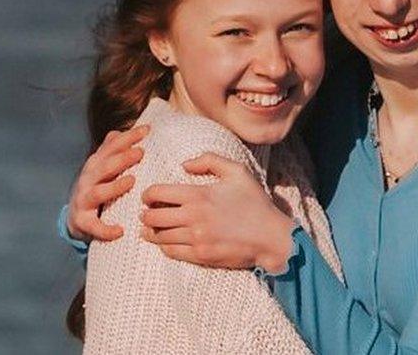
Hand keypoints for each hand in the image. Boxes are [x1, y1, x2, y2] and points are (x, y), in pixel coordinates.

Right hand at [66, 125, 148, 241]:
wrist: (75, 218)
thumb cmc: (96, 188)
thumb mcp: (101, 169)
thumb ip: (109, 151)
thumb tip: (118, 131)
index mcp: (95, 165)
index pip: (111, 147)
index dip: (128, 137)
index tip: (147, 130)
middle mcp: (88, 180)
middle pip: (105, 166)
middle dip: (122, 158)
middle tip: (140, 152)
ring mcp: (83, 200)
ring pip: (98, 192)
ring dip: (115, 186)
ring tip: (132, 181)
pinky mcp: (83, 221)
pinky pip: (94, 226)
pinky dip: (106, 229)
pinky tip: (120, 230)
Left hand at [139, 153, 294, 272]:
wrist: (272, 237)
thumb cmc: (255, 202)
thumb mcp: (237, 172)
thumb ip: (209, 160)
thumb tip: (184, 165)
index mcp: (199, 195)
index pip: (157, 193)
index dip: (148, 193)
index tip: (149, 196)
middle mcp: (193, 218)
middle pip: (152, 217)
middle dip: (146, 213)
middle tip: (146, 212)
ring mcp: (196, 239)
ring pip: (159, 237)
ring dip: (150, 232)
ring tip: (149, 228)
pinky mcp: (201, 256)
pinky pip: (171, 252)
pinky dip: (164, 246)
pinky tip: (165, 242)